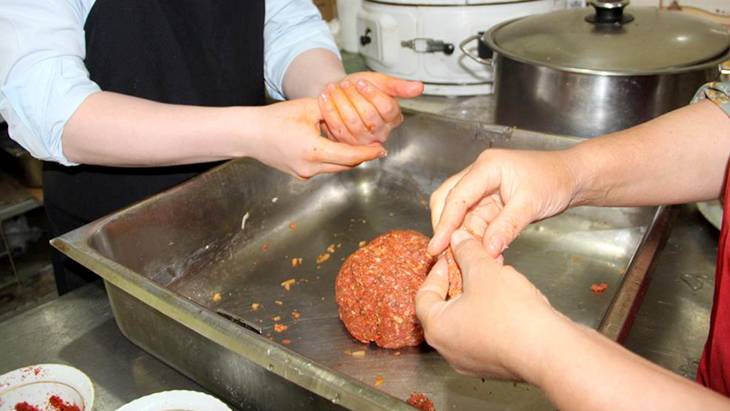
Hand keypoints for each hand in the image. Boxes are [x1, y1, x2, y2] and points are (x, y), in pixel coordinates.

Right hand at [250, 98, 385, 178]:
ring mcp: (304, 174)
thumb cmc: (276, 118)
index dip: (368, 153)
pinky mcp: (299, 174)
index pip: (350, 155)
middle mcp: (310, 168)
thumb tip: (353, 114)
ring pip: (335, 168)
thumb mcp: (308, 108)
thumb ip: (333, 111)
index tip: (381, 149)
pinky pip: (323, 167)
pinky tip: (337, 147)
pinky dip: (333, 159)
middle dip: (362, 157)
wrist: (250, 134)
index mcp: (314, 151)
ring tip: (362, 148)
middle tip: (377, 149)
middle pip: (345, 165)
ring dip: (348, 158)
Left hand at [317, 72, 422, 145]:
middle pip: (369, 116)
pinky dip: (329, 112)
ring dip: (340, 103)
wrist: (342, 93)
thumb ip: (399, 86)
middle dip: (354, 98)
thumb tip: (420, 87)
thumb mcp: (381, 82)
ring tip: (332, 88)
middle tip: (344, 84)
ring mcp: (364, 141)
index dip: (373, 94)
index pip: (387, 108)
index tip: (361, 82)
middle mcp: (381, 133)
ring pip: (353, 123)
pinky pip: (338, 129)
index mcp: (393, 118)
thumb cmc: (361, 87)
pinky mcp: (347, 145)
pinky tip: (325, 98)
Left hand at [416, 229, 562, 380]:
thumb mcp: (484, 271)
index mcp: (437, 329)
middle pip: (447, 308)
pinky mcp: (497, 366)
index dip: (438, 270)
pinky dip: (494, 314)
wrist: (551, 352)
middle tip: (475, 262)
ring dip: (480, 295)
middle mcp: (450, 350)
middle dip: (462, 280)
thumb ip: (467, 252)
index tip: (451, 256)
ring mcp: (473, 361)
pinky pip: (488, 334)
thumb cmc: (510, 312)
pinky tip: (512, 297)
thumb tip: (458, 238)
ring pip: (469, 320)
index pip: (425, 295)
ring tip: (497, 275)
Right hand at [428, 149, 580, 256]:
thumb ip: (507, 226)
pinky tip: (479, 254)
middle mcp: (478, 176)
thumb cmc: (554, 180)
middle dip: (443, 227)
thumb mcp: (531, 204)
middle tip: (441, 253)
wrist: (571, 178)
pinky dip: (474, 238)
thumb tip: (488, 250)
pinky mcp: (489, 204)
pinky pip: (473, 222)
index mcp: (486, 167)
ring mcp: (482, 190)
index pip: (457, 196)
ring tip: (461, 258)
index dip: (445, 222)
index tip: (437, 245)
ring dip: (459, 236)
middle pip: (447, 200)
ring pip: (459, 215)